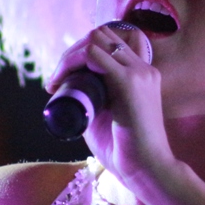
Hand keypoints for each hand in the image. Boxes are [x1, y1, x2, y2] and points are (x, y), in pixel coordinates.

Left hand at [46, 24, 174, 186]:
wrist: (148, 170)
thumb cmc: (127, 152)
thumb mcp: (106, 117)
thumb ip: (95, 100)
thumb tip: (70, 92)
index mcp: (143, 74)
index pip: (112, 41)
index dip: (84, 51)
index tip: (65, 77)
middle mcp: (143, 68)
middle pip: (102, 35)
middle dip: (73, 50)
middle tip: (57, 78)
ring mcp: (138, 72)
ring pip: (95, 39)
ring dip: (70, 56)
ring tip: (56, 80)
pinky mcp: (129, 82)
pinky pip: (93, 55)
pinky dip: (71, 63)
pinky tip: (60, 82)